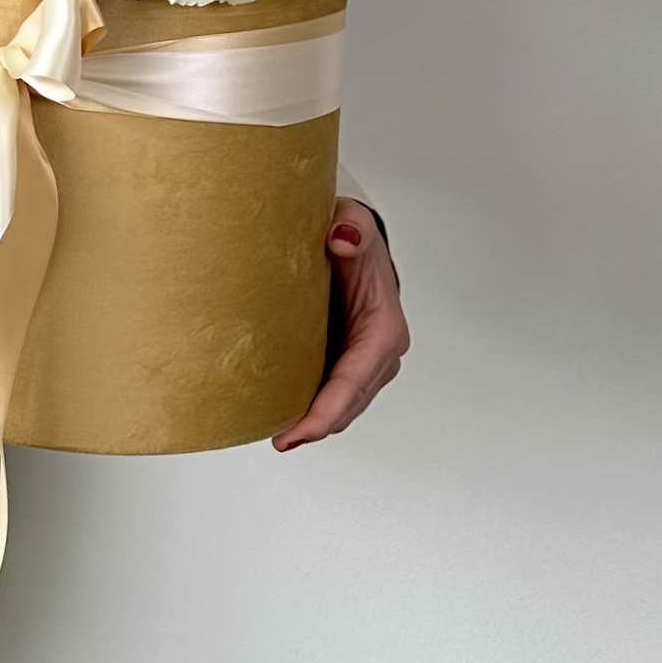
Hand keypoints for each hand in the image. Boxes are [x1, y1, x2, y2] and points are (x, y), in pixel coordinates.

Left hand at [271, 197, 408, 449]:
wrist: (349, 239)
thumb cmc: (351, 236)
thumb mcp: (352, 223)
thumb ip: (351, 229)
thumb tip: (342, 238)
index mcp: (383, 329)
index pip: (356, 379)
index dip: (329, 409)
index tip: (301, 430)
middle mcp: (378, 354)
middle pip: (349, 402)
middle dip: (318, 424)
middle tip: (280, 440)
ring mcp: (361, 362)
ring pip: (341, 404)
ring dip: (314, 422)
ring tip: (278, 436)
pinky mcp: (342, 361)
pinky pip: (328, 393)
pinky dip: (309, 408)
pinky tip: (280, 416)